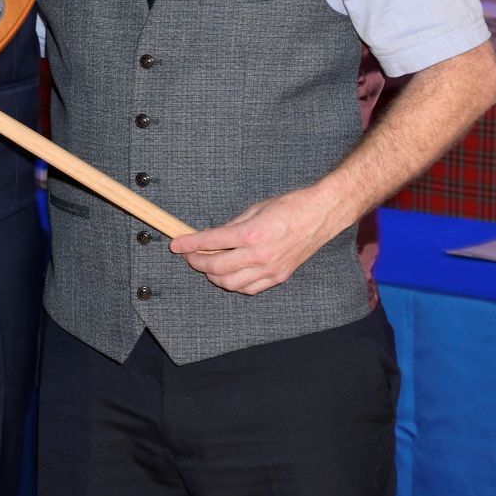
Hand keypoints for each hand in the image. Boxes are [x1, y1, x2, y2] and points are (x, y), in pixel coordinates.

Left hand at [169, 187, 332, 294]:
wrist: (319, 215)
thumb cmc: (289, 206)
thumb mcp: (254, 209)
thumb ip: (231, 226)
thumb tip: (212, 236)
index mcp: (250, 233)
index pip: (210, 242)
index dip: (189, 245)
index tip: (176, 245)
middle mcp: (258, 255)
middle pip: (216, 267)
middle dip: (197, 262)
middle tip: (189, 256)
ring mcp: (269, 269)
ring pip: (230, 283)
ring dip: (213, 276)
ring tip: (207, 265)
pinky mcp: (278, 277)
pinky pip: (249, 289)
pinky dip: (234, 284)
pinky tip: (228, 274)